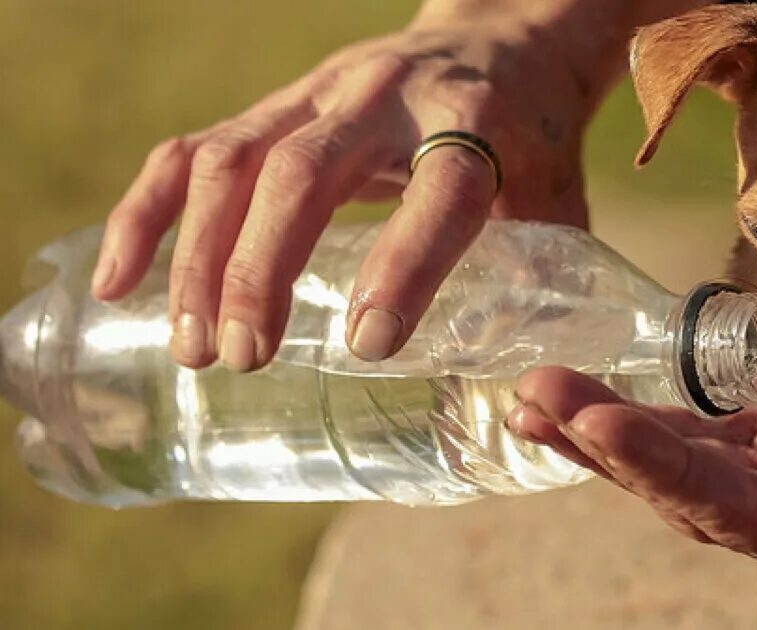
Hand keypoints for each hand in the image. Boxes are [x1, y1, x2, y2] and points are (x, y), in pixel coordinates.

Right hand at [92, 11, 588, 370]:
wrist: (500, 43)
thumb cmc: (532, 142)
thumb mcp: (557, 206)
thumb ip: (539, 287)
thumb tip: (511, 402)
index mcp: (476, 121)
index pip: (441, 188)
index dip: (407, 265)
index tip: (369, 344)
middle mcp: (387, 98)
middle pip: (306, 171)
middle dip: (263, 268)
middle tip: (245, 358)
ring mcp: (319, 93)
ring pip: (236, 159)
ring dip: (199, 255)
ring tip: (193, 348)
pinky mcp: (277, 105)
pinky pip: (194, 150)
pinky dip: (148, 213)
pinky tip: (118, 279)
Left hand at [508, 296, 756, 610]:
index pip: (732, 509)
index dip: (661, 469)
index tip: (595, 422)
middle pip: (687, 486)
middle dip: (609, 447)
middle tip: (537, 398)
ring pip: (689, 455)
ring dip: (614, 429)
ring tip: (540, 394)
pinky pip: (718, 424)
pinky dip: (659, 412)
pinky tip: (603, 399)